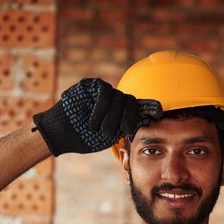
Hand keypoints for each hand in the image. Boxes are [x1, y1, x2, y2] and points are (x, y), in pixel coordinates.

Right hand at [32, 78, 161, 155]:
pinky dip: (102, 105)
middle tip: (123, 129)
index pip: (140, 106)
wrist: (63, 134)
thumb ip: (127, 125)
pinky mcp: (91, 85)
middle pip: (132, 102)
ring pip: (119, 97)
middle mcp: (115, 100)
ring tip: (99, 129)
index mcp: (122, 113)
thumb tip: (149, 118)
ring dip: (111, 115)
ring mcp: (104, 92)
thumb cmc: (86, 138)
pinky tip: (94, 118)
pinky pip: (105, 90)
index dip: (151, 107)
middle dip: (129, 117)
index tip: (160, 112)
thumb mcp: (111, 135)